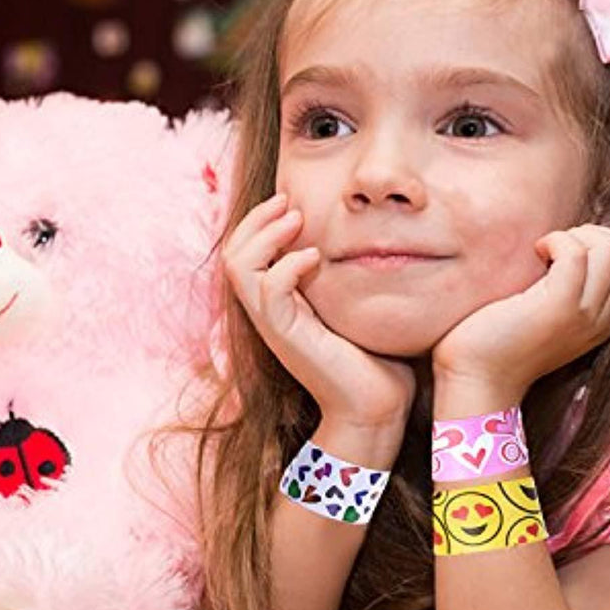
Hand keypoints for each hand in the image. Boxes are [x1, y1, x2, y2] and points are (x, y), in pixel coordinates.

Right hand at [223, 193, 415, 433]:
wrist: (377, 408)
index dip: (260, 221)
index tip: (291, 201)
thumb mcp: (357, 304)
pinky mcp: (286, 338)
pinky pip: (268, 292)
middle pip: (232, 252)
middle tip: (287, 202)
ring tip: (296, 219)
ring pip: (238, 267)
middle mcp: (268, 311)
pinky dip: (285, 266)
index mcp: (280, 301)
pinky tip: (314, 257)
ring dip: (264, 235)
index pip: (246, 251)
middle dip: (256, 219)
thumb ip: (348, 274)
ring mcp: (274, 325)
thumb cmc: (377, 358)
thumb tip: (370, 235)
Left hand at [432, 225, 609, 409]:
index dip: (597, 242)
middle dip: (590, 233)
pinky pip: (576, 253)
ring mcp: (583, 314)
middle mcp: (601, 319)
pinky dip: (554, 240)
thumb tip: (565, 244)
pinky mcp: (558, 307)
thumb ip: (565, 288)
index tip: (559, 254)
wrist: (475, 379)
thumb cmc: (494, 341)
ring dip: (574, 236)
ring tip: (542, 253)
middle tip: (551, 251)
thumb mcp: (542, 313)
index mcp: (602, 320)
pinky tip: (532, 253)